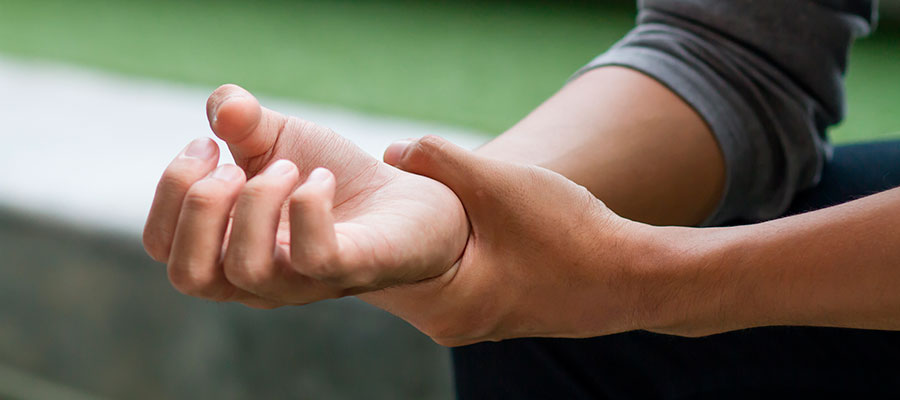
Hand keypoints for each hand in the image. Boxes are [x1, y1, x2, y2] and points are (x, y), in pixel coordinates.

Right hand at [142, 85, 467, 307]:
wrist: (407, 201)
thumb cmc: (332, 178)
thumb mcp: (279, 140)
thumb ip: (242, 122)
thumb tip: (223, 107)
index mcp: (228, 248)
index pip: (163, 247)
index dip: (170, 191)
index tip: (207, 144)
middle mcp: (259, 279)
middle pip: (189, 276)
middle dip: (200, 205)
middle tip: (235, 164)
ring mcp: (304, 282)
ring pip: (246, 269)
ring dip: (258, 200)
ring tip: (289, 167)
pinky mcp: (352, 270)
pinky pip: (314, 256)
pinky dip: (309, 205)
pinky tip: (323, 179)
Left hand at [361, 136, 671, 345]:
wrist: (634, 277)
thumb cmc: (571, 233)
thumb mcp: (499, 184)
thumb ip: (440, 161)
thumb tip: (390, 150)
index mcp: (444, 304)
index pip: (365, 271)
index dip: (347, 229)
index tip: (330, 194)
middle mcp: (449, 324)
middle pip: (386, 275)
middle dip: (375, 232)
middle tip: (359, 189)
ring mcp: (470, 323)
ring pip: (415, 275)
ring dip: (408, 239)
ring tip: (401, 199)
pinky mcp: (488, 312)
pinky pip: (442, 278)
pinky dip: (435, 249)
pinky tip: (447, 220)